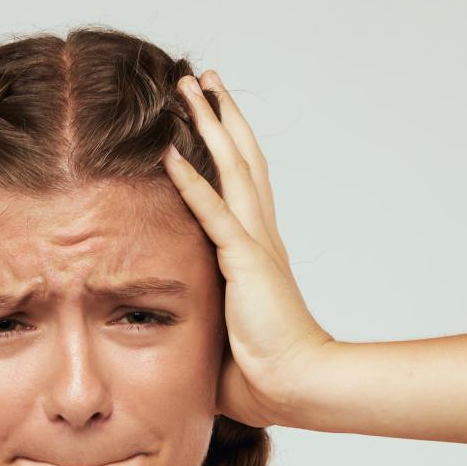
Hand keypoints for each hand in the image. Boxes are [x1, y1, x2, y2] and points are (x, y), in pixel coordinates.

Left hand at [162, 70, 335, 428]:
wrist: (297, 386)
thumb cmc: (265, 373)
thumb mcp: (225, 331)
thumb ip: (206, 314)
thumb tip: (170, 325)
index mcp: (259, 251)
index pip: (243, 185)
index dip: (227, 146)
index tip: (212, 117)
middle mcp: (262, 236)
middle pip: (242, 158)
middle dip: (220, 115)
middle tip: (201, 79)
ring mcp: (255, 244)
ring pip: (232, 167)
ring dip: (208, 124)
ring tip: (189, 87)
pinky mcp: (246, 260)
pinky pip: (212, 210)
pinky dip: (189, 180)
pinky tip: (169, 150)